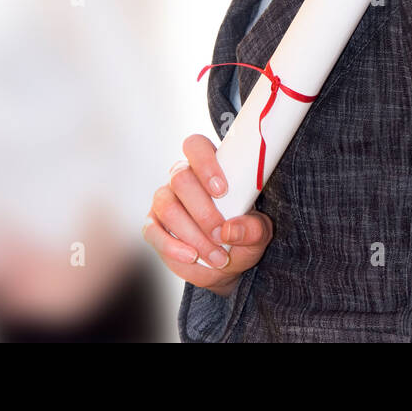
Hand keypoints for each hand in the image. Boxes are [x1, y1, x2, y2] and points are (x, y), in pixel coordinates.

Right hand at [143, 134, 272, 296]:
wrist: (222, 264)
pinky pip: (153, 231)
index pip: (196, 146)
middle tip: (221, 234)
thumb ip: (254, 229)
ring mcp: (164, 201)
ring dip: (193, 234)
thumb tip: (231, 230)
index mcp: (207, 167)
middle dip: (203, 211)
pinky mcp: (152, 226)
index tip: (222, 190)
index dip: (205, 163)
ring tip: (216, 256)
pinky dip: (173, 247)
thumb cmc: (241, 236)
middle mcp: (181, 179)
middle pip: (180, 178)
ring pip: (167, 206)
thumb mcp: (258, 233)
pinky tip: (191, 256)